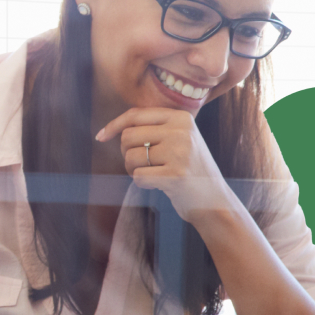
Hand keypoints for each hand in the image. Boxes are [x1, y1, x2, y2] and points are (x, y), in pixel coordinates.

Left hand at [95, 107, 235, 222]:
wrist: (214, 200)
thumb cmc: (189, 169)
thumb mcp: (179, 139)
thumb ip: (154, 128)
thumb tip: (111, 129)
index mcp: (181, 117)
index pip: (135, 115)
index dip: (114, 125)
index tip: (100, 137)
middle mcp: (181, 131)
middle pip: (128, 136)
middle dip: (126, 153)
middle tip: (142, 163)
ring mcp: (179, 153)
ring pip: (130, 157)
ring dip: (133, 169)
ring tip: (153, 174)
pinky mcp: (175, 176)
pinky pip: (138, 177)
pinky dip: (142, 182)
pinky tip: (158, 184)